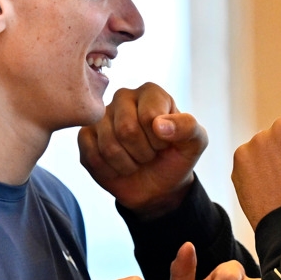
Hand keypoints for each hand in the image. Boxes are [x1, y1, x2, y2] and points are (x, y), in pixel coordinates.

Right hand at [78, 83, 208, 217]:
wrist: (158, 186)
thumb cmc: (175, 158)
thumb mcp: (195, 143)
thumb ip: (188, 127)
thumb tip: (159, 125)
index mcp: (150, 92)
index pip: (149, 116)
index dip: (160, 140)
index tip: (165, 143)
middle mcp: (123, 97)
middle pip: (126, 130)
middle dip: (144, 153)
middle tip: (150, 154)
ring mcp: (101, 116)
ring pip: (109, 146)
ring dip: (128, 164)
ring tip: (136, 160)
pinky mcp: (85, 137)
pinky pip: (93, 157)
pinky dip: (111, 171)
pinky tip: (118, 167)